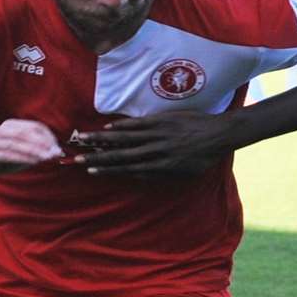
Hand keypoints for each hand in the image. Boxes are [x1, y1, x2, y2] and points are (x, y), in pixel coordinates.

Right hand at [0, 119, 63, 183]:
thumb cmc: (1, 162)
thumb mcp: (22, 155)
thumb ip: (36, 152)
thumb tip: (55, 151)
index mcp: (8, 126)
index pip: (31, 126)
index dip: (46, 136)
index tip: (57, 147)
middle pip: (24, 133)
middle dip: (42, 143)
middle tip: (54, 152)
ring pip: (15, 143)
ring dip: (33, 150)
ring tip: (46, 157)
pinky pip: (6, 154)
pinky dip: (21, 157)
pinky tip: (33, 162)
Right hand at [70, 112, 234, 176]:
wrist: (218, 135)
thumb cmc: (202, 157)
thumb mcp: (183, 174)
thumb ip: (159, 175)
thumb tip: (137, 175)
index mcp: (160, 167)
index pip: (128, 169)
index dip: (108, 170)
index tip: (91, 170)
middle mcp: (155, 152)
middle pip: (121, 156)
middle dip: (98, 157)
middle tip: (78, 158)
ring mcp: (157, 135)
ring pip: (125, 139)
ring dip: (103, 140)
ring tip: (84, 139)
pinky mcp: (161, 121)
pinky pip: (137, 125)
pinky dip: (121, 127)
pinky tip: (107, 128)